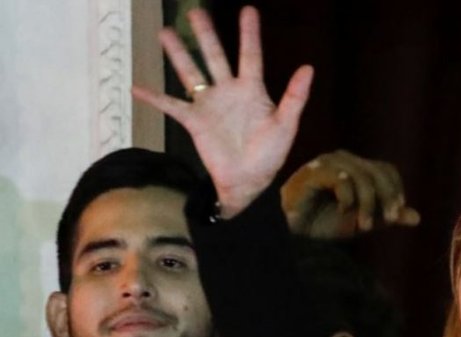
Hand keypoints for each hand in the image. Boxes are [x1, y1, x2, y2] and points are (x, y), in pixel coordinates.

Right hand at [132, 6, 313, 217]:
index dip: (249, 34)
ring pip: (191, 73)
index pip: (250, 56)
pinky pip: (172, 106)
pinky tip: (137, 87)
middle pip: (215, 56)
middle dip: (206, 35)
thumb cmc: (270, 154)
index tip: (248, 10)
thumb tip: (308, 67)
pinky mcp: (194, 122)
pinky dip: (155, 98)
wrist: (248, 181)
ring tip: (165, 32)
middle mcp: (228, 92)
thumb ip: (295, 97)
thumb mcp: (286, 125)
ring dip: (178, 54)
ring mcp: (209, 105)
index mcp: (252, 90)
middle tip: (195, 11)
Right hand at [281, 150, 419, 238]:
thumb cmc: (324, 223)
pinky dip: (348, 199)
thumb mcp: (362, 222)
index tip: (395, 216)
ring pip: (362, 177)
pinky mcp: (314, 171)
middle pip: (378, 172)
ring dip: (368, 204)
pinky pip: (342, 180)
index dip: (395, 192)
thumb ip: (386, 217)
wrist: (293, 230)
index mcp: (357, 166)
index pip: (387, 171)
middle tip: (388, 221)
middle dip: (386, 198)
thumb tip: (417, 218)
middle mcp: (344, 159)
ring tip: (364, 226)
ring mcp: (328, 162)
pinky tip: (343, 212)